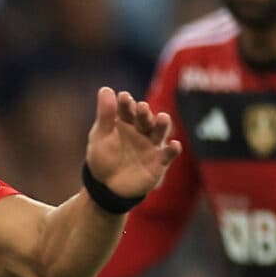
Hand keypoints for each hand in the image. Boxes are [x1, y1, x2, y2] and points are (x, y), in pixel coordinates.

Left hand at [85, 86, 178, 200]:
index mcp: (126, 122)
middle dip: (144, 113)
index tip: (123, 97)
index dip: (126, 104)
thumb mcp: (100, 136)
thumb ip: (105, 114)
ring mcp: (151, 145)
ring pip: (159, 132)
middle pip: (145, 119)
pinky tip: (174, 145)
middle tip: (142, 108)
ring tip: (162, 118)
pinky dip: (172, 150)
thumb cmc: (103, 159)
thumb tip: (105, 89)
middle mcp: (141, 131)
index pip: (128, 109)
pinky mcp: (159, 162)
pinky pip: (168, 154)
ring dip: (162, 125)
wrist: (107, 187)